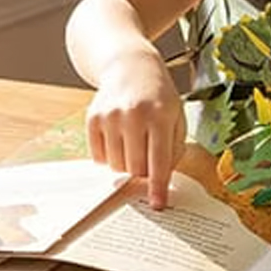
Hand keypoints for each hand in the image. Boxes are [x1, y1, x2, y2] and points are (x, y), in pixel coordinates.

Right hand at [85, 51, 186, 209]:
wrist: (130, 66)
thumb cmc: (158, 96)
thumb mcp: (177, 116)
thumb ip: (174, 149)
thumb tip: (162, 181)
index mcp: (160, 115)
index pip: (159, 160)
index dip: (157, 186)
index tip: (157, 204)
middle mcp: (133, 115)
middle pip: (136, 168)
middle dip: (143, 173)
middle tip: (147, 158)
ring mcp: (110, 117)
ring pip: (117, 166)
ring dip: (127, 164)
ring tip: (134, 141)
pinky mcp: (92, 119)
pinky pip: (100, 158)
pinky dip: (110, 156)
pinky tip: (119, 137)